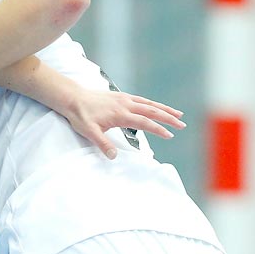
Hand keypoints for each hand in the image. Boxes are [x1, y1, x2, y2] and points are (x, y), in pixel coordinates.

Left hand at [62, 89, 185, 158]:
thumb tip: (114, 157)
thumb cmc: (80, 116)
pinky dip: (153, 104)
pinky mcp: (122, 96)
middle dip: (168, 118)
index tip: (169, 135)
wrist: (73, 98)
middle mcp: (126, 104)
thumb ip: (102, 144)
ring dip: (165, 109)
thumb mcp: (89, 132)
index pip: (144, 122)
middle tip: (182, 125)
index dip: (158, 129)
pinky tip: (158, 108)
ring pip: (149, 103)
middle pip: (152, 110)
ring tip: (178, 115)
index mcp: (120, 114)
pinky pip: (142, 100)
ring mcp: (125, 99)